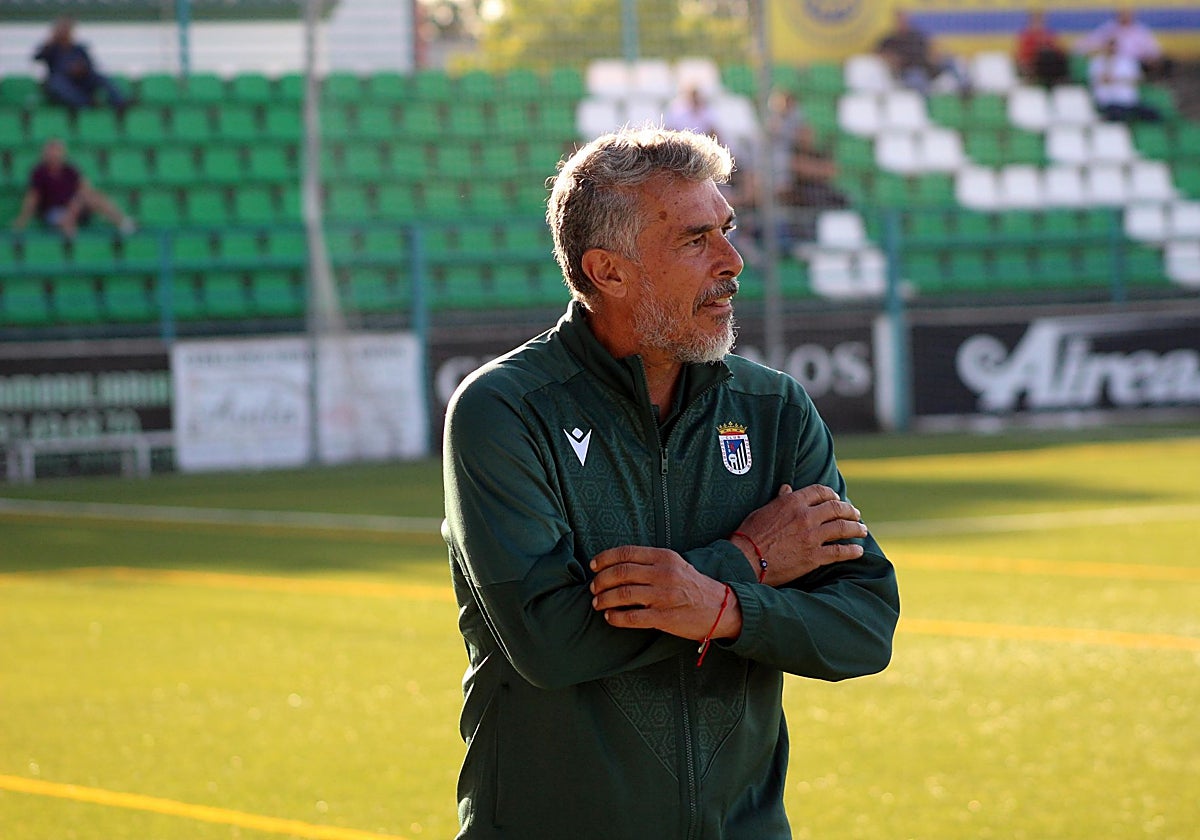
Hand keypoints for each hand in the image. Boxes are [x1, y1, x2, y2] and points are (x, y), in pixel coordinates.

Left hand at [590, 546, 740, 641]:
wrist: (721, 608)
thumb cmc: (692, 585)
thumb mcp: (675, 564)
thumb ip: (650, 562)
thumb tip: (617, 564)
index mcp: (664, 557)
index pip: (626, 553)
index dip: (605, 559)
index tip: (593, 566)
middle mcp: (664, 573)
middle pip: (621, 573)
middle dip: (601, 581)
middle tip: (594, 588)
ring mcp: (664, 596)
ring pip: (623, 594)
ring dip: (604, 599)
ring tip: (598, 603)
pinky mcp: (664, 617)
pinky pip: (632, 617)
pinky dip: (616, 617)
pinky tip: (610, 617)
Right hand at [731, 484, 867, 586]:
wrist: (746, 559)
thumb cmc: (749, 534)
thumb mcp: (763, 510)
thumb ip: (779, 500)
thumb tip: (787, 489)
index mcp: (792, 502)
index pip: (820, 491)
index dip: (832, 494)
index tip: (837, 499)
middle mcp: (806, 516)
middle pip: (837, 508)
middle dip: (850, 511)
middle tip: (856, 514)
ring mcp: (812, 536)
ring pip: (843, 528)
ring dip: (856, 528)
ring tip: (862, 530)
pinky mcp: (814, 557)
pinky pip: (840, 552)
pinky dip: (852, 551)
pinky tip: (858, 551)